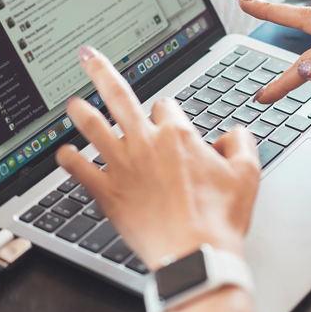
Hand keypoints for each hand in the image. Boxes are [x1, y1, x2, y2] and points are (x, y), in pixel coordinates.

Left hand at [55, 46, 260, 269]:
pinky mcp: (108, 194)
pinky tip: (63, 154)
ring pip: (94, 128)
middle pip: (118, 96)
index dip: (168, 113)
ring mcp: (123, 167)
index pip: (166, 106)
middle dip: (101, 72)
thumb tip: (234, 133)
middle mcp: (146, 143)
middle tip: (88, 57)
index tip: (168, 123)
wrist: (195, 255)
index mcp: (177, 135)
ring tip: (72, 102)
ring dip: (81, 112)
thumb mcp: (248, 173)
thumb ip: (242, 142)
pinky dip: (69, 160)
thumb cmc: (219, 218)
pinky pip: (80, 170)